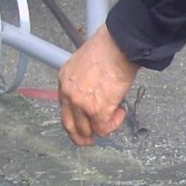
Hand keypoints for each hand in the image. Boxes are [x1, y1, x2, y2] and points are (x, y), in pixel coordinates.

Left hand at [58, 24, 138, 145]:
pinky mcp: (97, 110)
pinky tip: (120, 113)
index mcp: (64, 80)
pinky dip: (113, 124)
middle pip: (69, 126)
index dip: (75, 118)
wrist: (119, 46)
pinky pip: (103, 128)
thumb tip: (97, 90)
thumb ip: (85, 80)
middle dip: (81, 136)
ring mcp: (81, 104)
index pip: (65, 108)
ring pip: (87, 131)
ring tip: (114, 118)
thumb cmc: (108, 48)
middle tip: (91, 139)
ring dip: (101, 129)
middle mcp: (68, 94)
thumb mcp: (85, 62)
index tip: (84, 122)